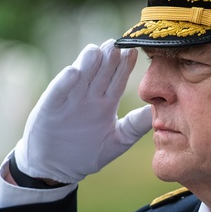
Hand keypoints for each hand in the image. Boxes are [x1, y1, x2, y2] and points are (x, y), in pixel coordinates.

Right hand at [13, 39, 151, 183]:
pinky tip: (73, 71)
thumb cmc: (87, 153)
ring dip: (87, 64)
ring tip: (96, 50)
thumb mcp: (118, 140)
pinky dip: (64, 83)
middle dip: (108, 59)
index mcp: (105, 102)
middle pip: (100, 73)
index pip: (117, 80)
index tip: (135, 50)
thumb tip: (160, 111)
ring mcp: (69, 101)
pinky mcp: (50, 108)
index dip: (125, 66)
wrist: (56, 168)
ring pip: (80, 77)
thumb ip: (137, 124)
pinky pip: (58, 93)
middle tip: (117, 43)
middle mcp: (88, 97)